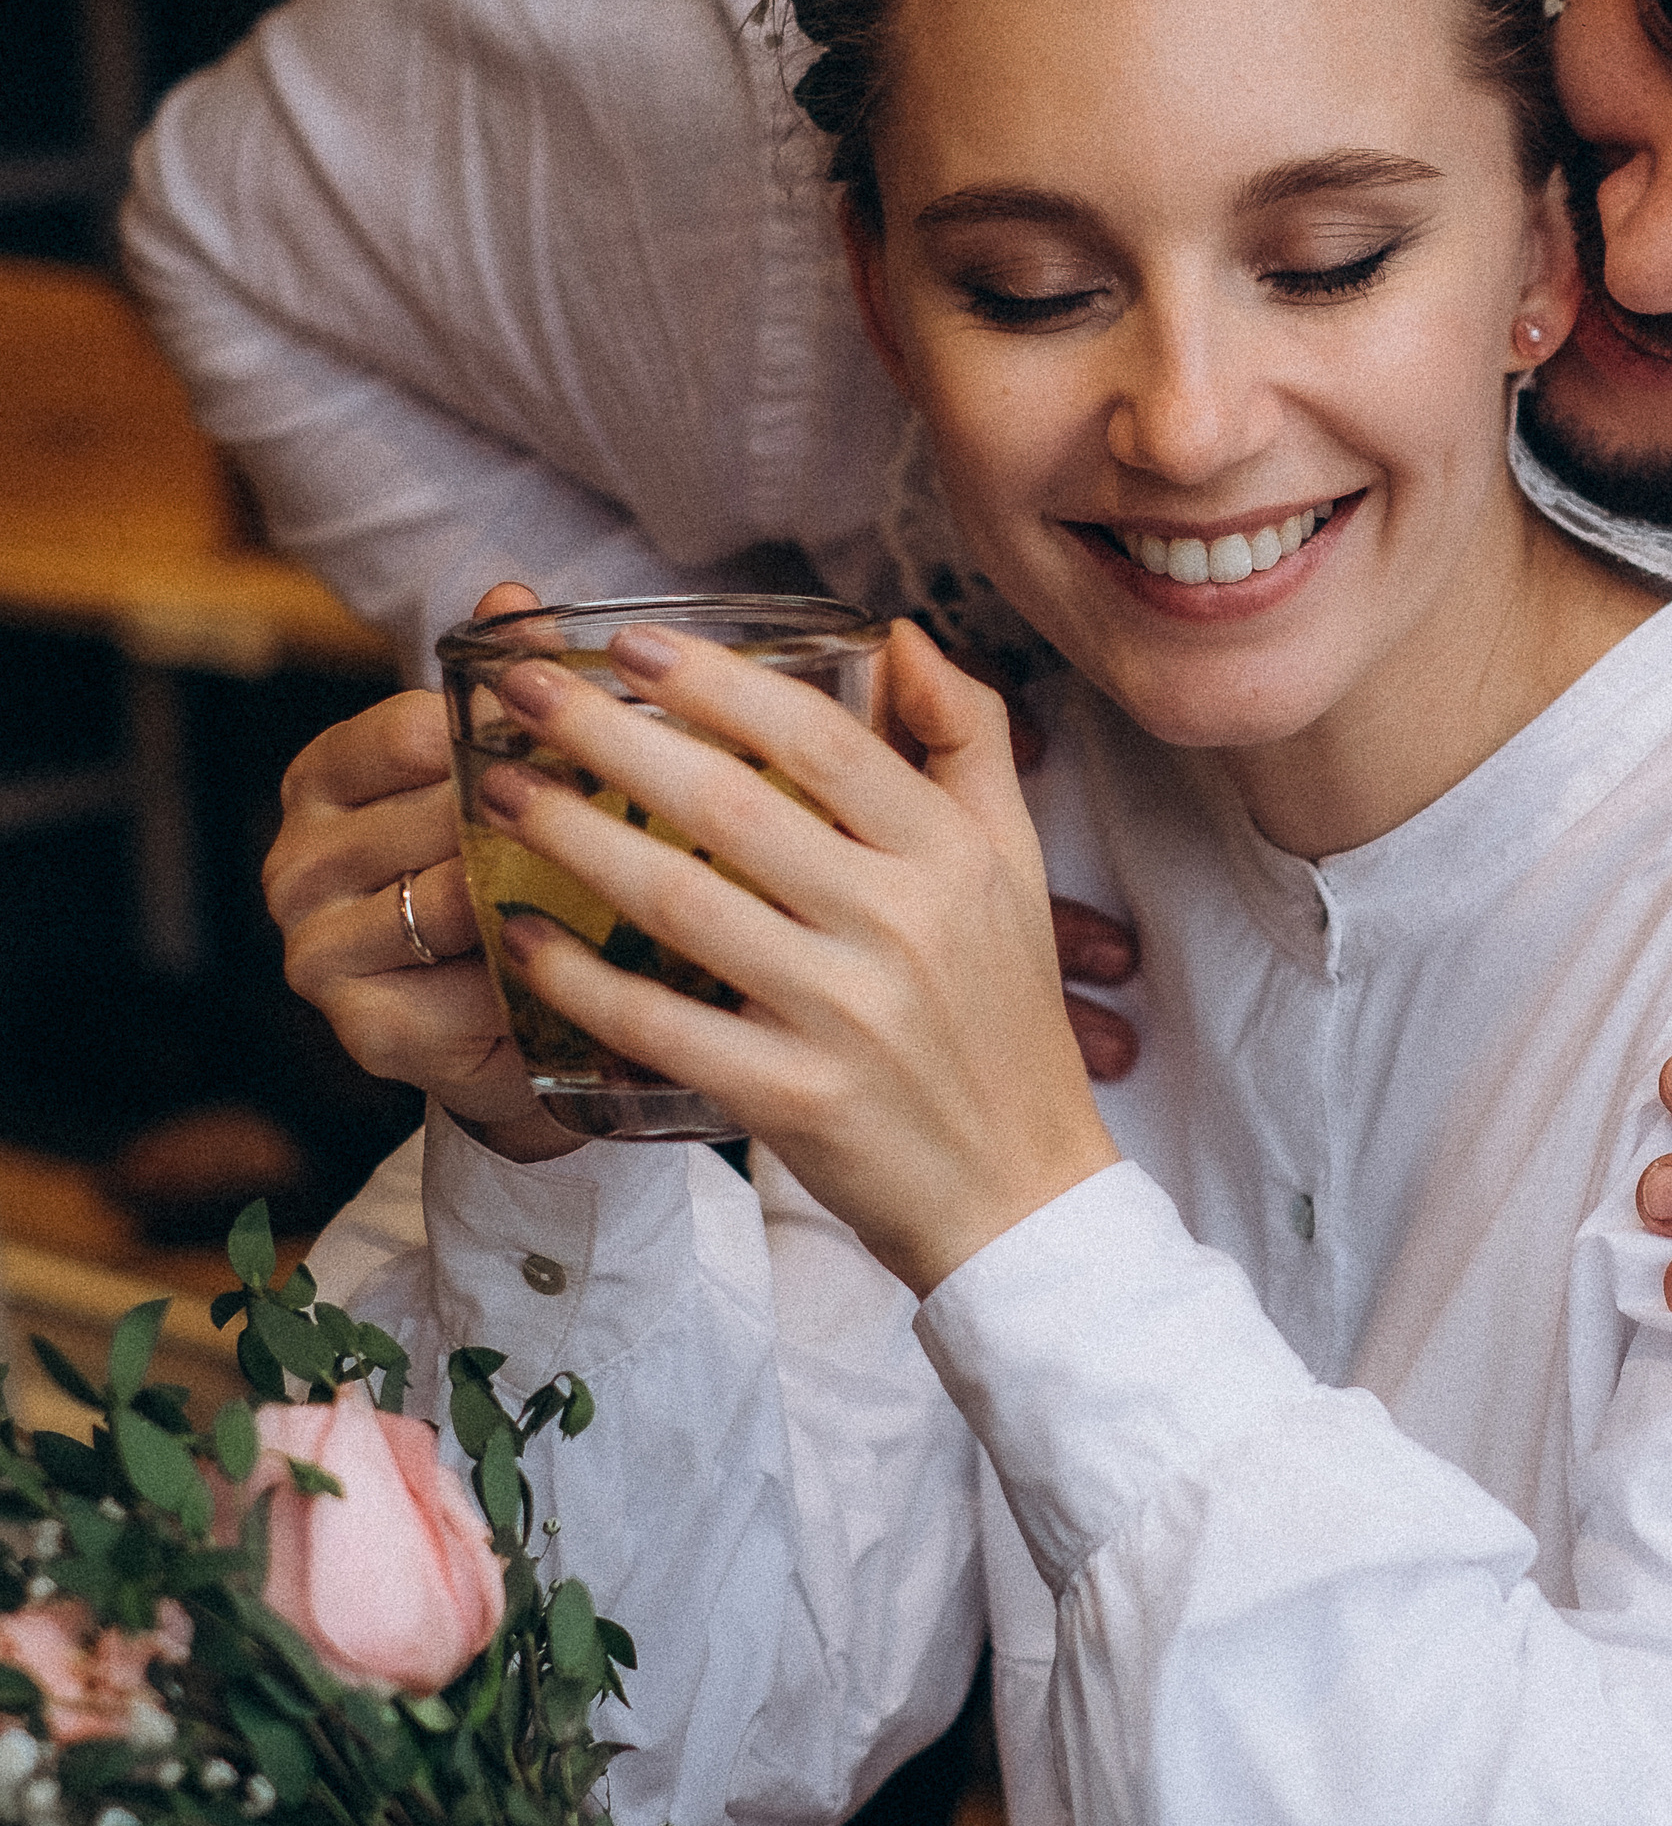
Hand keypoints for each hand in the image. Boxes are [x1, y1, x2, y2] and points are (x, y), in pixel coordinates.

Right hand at [266, 582, 578, 1159]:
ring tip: (628, 871)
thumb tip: (511, 594)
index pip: (412, 729)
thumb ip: (501, 682)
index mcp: (323, 776)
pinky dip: (534, 969)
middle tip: (642, 802)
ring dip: (543, 888)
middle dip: (541, 807)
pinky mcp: (366, 1030)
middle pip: (434, 813)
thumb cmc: (501, 865)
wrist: (507, 1017)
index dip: (511, 725)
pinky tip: (590, 954)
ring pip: (451, 898)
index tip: (596, 726)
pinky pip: (467, 986)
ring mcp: (318, 951)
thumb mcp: (498, 765)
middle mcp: (298, 862)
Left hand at [480, 619, 1119, 1293]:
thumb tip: (896, 636)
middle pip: (732, 804)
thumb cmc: (1005, 1012)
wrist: (1020, 1190)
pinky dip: (582, 980)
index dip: (718, 682)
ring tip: (498, 790)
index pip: (822, 737)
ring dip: (573, 838)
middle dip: (609, 735)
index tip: (629, 642)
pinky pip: (662, 1024)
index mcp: (948, 853)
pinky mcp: (793, 1099)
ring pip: (681, 902)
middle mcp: (899, 922)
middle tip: (519, 688)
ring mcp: (844, 1014)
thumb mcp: (1015, 859)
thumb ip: (968, 735)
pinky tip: (521, 934)